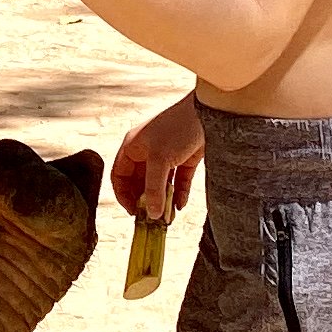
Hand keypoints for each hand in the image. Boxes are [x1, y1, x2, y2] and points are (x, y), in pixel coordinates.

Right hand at [111, 92, 203, 220]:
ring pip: (160, 184)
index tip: (133, 212)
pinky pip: (178, 181)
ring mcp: (167, 155)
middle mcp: (147, 151)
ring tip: (168, 218)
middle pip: (140, 182)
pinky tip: (180, 206)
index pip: (120, 175)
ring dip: (163, 201)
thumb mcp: (161, 160)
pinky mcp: (185, 158)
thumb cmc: (178, 127)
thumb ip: (155, 189)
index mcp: (133, 146)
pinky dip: (178, 193)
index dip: (123, 195)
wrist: (211, 112)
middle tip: (152, 219)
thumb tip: (152, 214)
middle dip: (146, 201)